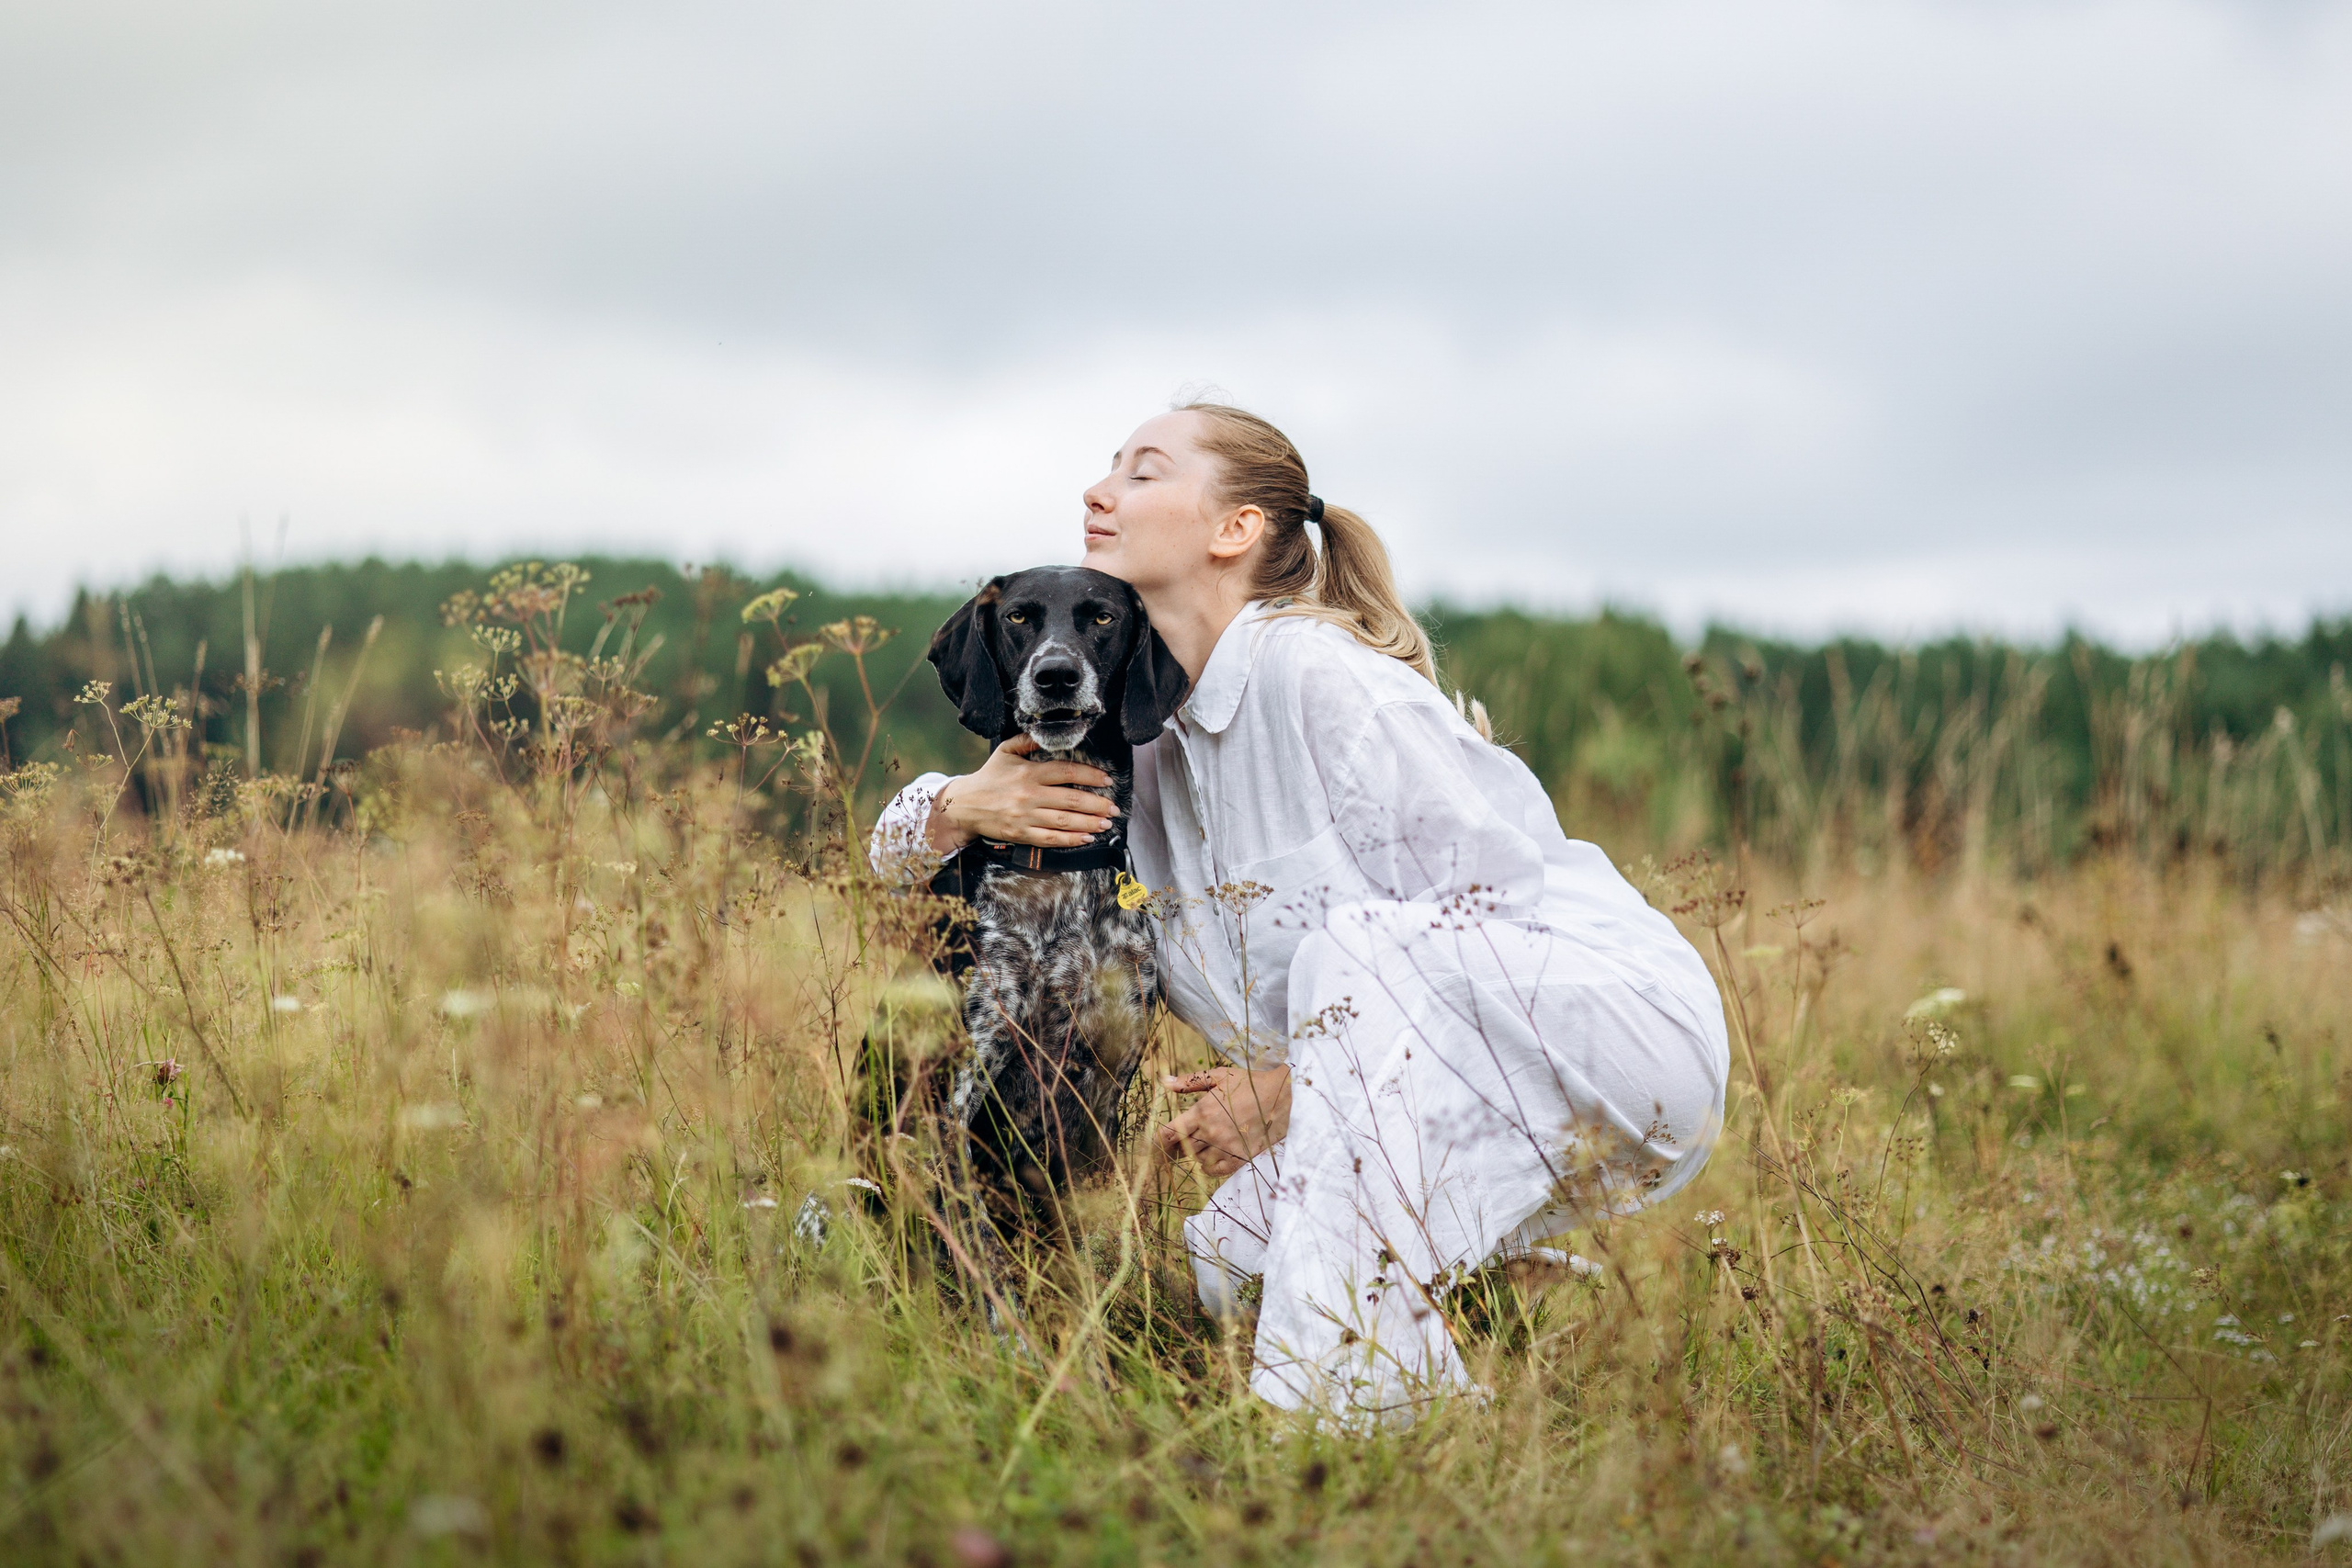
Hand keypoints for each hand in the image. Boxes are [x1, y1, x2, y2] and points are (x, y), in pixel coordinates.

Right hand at [928, 736, 1116, 852]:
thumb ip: (1027, 742)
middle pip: (1071, 799)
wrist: (964, 805)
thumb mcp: (1005, 752)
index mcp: (1029, 772)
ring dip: (1089, 823)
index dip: (1090, 775)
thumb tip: (1047, 733)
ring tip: (1106, 823)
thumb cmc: (988, 777)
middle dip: (1097, 803)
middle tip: (1113, 807)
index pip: (1066, 771)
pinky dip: (1071, 840)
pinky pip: (1051, 839)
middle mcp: (1029, 794)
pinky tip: (1086, 838)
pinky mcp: (1021, 834)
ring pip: (1065, 821)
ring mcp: (1025, 816)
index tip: (1106, 780)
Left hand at [1156, 1066, 1290, 1180]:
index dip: (1158, 1140)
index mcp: (1202, 1111)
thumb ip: (1189, 1082)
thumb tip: (1163, 1081)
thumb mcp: (1220, 1076)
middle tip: (1182, 1139)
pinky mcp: (1239, 1158)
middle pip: (1181, 1148)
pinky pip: (1214, 1171)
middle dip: (1177, 1145)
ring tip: (1204, 1141)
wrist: (1283, 1097)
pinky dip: (1209, 1165)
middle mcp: (1211, 1132)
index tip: (1156, 1142)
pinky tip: (1213, 1155)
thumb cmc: (1250, 1084)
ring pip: (1197, 1159)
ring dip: (1196, 1152)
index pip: (1168, 1133)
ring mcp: (1225, 1147)